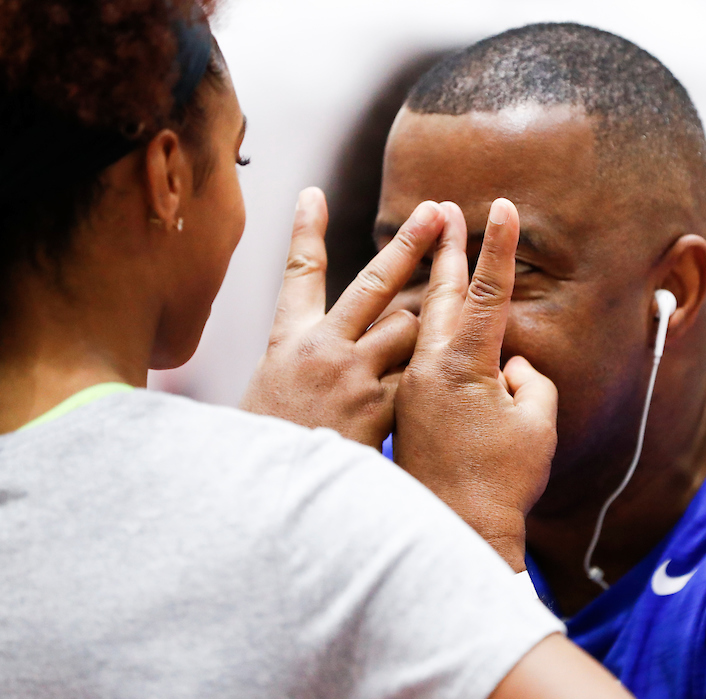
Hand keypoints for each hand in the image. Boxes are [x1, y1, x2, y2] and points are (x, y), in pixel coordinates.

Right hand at [241, 187, 444, 448]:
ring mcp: (351, 375)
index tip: (313, 193)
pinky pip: (417, 376)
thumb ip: (305, 361)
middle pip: (372, 282)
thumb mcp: (272, 392)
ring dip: (418, 333)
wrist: (269, 498)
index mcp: (287, 341)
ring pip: (407, 327)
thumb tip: (334, 341)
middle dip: (408, 243)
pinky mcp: (379, 406)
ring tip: (414, 356)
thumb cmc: (272, 447)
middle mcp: (320, 348)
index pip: (298, 274)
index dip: (306, 231)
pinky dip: (425, 380)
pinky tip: (429, 397)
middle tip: (435, 211)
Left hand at [394, 199, 557, 570]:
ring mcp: (410, 388)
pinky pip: (409, 355)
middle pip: (440, 294)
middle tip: (447, 210)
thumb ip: (529, 382)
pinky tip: (418, 321)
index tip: (502, 207)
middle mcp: (428, 368)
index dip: (497, 248)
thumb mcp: (536, 425)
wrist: (452, 529)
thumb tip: (510, 367)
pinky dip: (416, 329)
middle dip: (447, 249)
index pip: (487, 292)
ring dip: (429, 284)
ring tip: (432, 252)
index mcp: (463, 364)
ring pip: (417, 322)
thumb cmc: (502, 481)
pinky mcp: (402, 409)